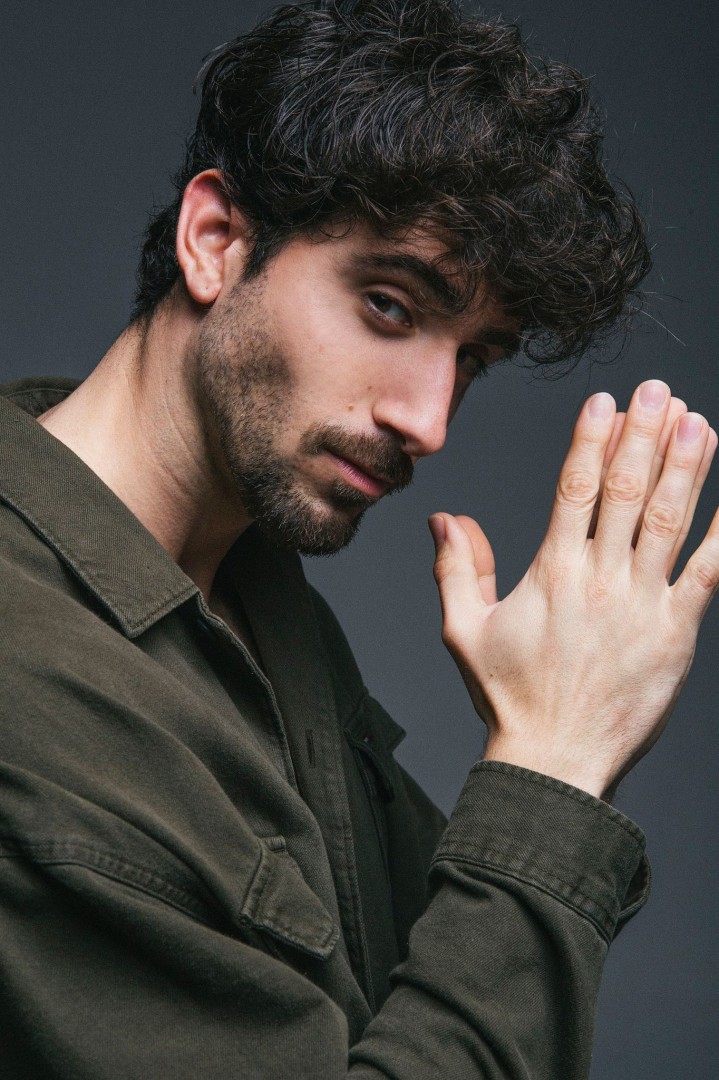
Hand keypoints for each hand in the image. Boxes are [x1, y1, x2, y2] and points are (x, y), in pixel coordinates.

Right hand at [429, 381, 717, 798]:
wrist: (554, 761)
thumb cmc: (508, 697)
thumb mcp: (464, 630)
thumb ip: (456, 568)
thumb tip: (445, 516)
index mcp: (552, 573)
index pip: (575, 489)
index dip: (591, 440)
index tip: (605, 401)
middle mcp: (600, 580)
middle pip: (626, 492)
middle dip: (643, 435)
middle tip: (657, 391)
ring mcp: (642, 605)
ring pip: (668, 522)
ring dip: (687, 469)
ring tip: (698, 423)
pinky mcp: (676, 634)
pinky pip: (707, 574)